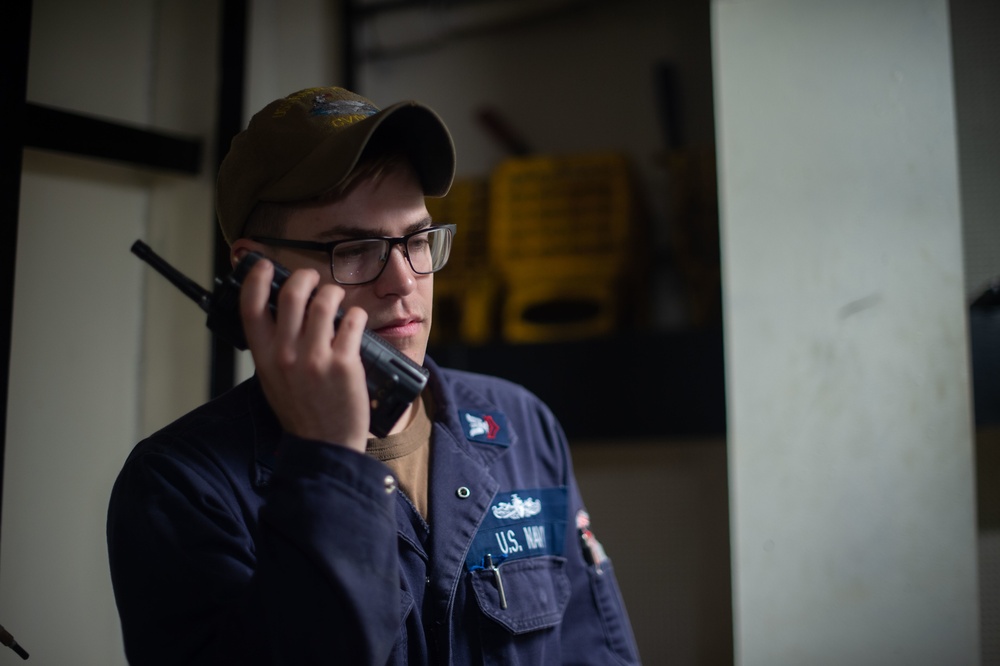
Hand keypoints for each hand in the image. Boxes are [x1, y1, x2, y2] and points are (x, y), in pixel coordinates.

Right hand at [239, 258, 369, 452]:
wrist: (324, 445)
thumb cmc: (300, 411)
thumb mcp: (273, 379)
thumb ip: (273, 347)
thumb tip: (279, 311)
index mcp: (264, 357)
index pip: (251, 306)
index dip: (257, 278)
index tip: (266, 266)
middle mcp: (286, 355)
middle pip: (291, 294)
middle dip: (305, 276)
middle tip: (314, 279)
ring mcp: (315, 359)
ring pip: (325, 302)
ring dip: (333, 292)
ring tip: (337, 298)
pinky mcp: (344, 364)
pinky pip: (352, 321)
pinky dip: (356, 314)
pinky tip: (355, 320)